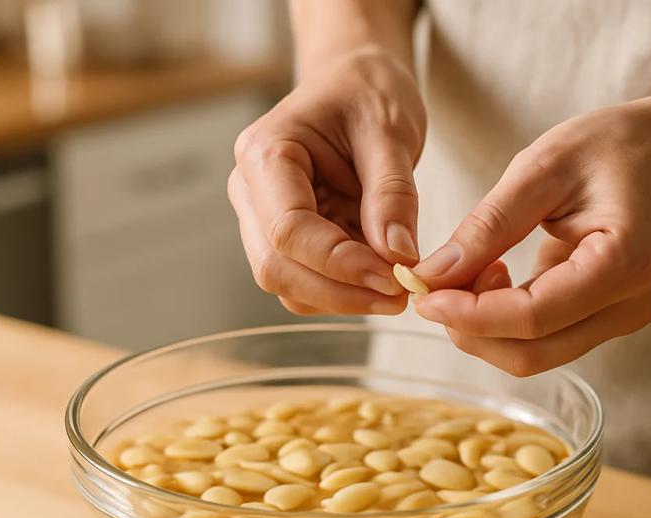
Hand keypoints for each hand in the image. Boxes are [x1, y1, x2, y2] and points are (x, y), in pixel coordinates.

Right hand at [228, 46, 425, 315]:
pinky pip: (305, 285)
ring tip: (396, 288)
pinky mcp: (285, 242)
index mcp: (265, 154)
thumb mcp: (390, 130)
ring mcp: (262, 221)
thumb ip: (392, 194)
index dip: (340, 264)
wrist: (355, 85)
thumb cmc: (367, 93)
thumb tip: (398, 257)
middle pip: (277, 268)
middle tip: (400, 296)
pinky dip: (343, 293)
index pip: (288, 229)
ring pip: (288, 286)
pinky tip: (379, 279)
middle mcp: (251, 192)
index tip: (395, 277)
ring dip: (343, 299)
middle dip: (340, 292)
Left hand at [412, 96, 650, 374]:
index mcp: (623, 265)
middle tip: (437, 283)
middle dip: (468, 329)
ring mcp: (618, 322)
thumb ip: (487, 227)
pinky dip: (499, 321)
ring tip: (474, 268)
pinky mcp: (602, 323)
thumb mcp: (542, 168)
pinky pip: (539, 341)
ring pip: (530, 356)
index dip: (468, 315)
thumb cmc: (611, 148)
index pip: (532, 318)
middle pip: (529, 353)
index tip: (422, 294)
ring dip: (481, 327)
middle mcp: (627, 308)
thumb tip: (430, 277)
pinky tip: (494, 276)